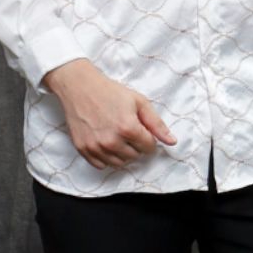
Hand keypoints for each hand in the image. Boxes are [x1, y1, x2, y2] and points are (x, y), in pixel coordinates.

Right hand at [42, 59, 176, 170]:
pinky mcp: (83, 150)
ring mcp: (96, 147)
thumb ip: (157, 123)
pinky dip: (107, 157)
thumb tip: (172, 142)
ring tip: (118, 136)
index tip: (142, 129)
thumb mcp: (139, 101)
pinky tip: (107, 142)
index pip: (149, 148)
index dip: (148, 138)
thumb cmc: (110, 92)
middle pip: (134, 157)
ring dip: (123, 153)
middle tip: (129, 130)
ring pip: (119, 163)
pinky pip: (101, 165)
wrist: (80, 87)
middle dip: (136, 145)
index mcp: (128, 128)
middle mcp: (112, 141)